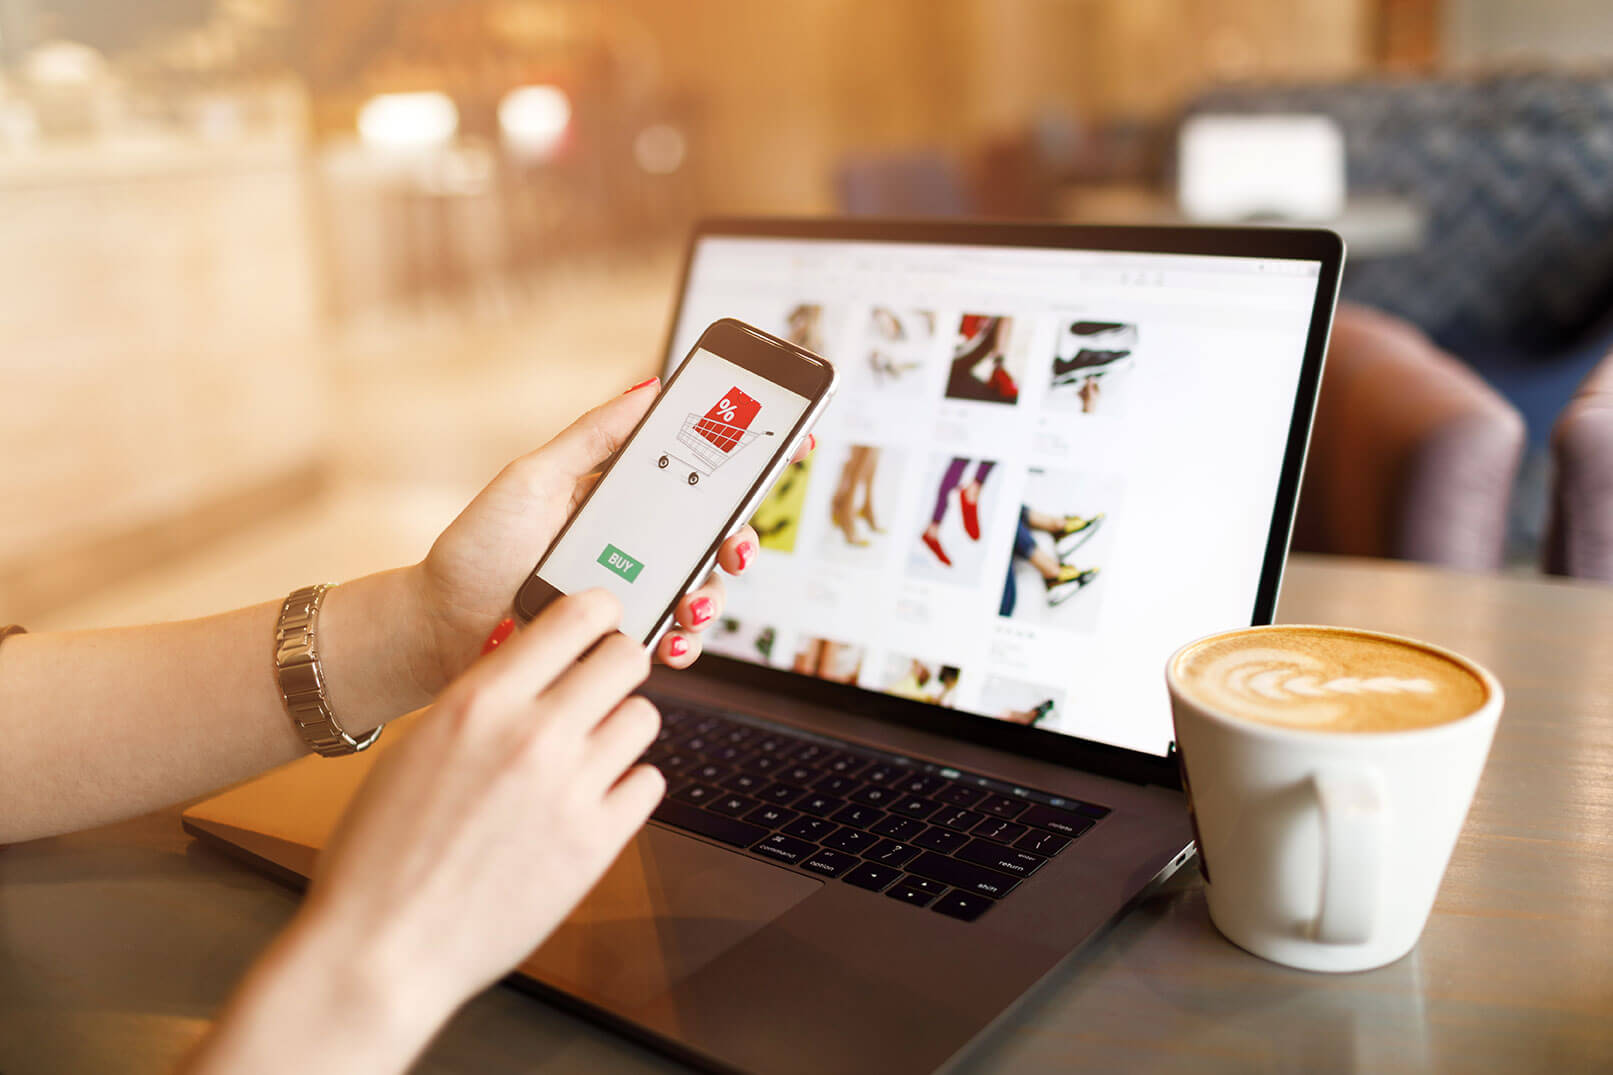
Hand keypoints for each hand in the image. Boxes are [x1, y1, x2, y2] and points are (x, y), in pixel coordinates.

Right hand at [185, 591, 662, 1074]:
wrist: (381, 951)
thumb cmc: (380, 855)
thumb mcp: (415, 748)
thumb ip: (480, 703)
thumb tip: (529, 667)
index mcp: (480, 700)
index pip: (576, 616)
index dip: (597, 611)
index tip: (601, 618)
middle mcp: (534, 735)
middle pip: (627, 657)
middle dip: (618, 663)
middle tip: (604, 682)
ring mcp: (572, 790)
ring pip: (644, 718)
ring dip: (621, 726)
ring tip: (591, 749)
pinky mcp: (597, 845)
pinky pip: (648, 784)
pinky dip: (628, 786)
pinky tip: (595, 798)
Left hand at [410, 378, 812, 690]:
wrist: (438, 624)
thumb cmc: (477, 548)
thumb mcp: (534, 477)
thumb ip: (594, 437)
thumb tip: (650, 386)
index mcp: (622, 496)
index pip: (698, 470)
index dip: (749, 458)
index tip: (792, 441)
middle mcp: (636, 542)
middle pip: (715, 534)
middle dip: (741, 537)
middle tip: (737, 542)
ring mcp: (633, 589)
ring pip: (703, 588)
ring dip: (713, 594)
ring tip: (693, 600)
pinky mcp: (622, 635)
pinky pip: (673, 638)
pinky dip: (683, 640)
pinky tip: (670, 639)